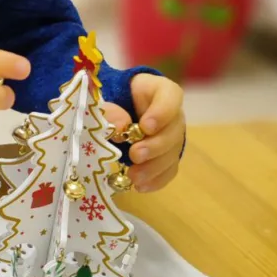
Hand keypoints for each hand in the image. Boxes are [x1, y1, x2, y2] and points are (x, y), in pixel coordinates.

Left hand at [101, 73, 184, 191]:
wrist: (106, 115)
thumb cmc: (105, 100)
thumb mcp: (102, 99)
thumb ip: (109, 109)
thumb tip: (119, 126)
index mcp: (156, 90)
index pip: (170, 95)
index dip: (162, 111)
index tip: (146, 126)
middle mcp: (169, 112)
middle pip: (174, 128)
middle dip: (156, 145)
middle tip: (135, 155)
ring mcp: (170, 135)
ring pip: (173, 151)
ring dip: (155, 167)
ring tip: (134, 177)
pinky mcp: (165, 155)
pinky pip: (169, 169)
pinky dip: (156, 179)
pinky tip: (142, 187)